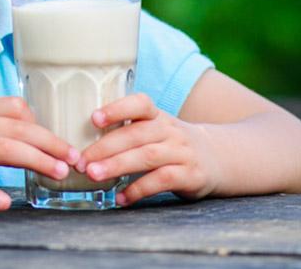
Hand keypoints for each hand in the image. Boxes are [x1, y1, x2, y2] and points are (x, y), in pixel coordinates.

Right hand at [0, 96, 78, 210]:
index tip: (62, 143)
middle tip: (76, 159)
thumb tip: (28, 134)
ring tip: (59, 173)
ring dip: (36, 159)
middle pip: (18, 128)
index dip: (42, 122)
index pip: (14, 107)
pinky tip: (5, 204)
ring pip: (4, 148)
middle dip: (52, 142)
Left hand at [76, 93, 220, 205]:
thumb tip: (80, 142)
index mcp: (158, 116)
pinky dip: (139, 190)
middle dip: (105, 147)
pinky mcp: (191, 175)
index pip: (140, 104)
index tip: (93, 118)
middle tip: (81, 161)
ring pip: (147, 156)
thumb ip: (127, 131)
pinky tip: (121, 198)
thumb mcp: (155, 129)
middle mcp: (170, 131)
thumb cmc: (172, 144)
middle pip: (135, 135)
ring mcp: (182, 152)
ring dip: (117, 166)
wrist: (220, 158)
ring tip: (94, 175)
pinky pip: (162, 181)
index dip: (117, 108)